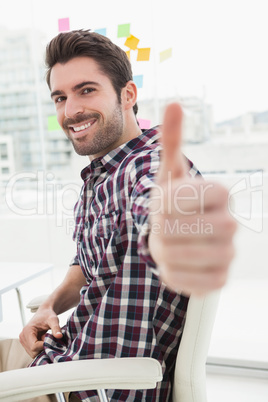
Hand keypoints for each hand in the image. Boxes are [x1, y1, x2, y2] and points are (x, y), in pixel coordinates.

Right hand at [19, 306, 62, 358]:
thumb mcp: (53, 320)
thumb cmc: (48, 315)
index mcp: (27, 331)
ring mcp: (23, 341)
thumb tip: (59, 336)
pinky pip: (33, 351)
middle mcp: (22, 337)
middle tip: (50, 340)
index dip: (44, 346)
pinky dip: (40, 349)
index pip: (34, 347)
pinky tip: (44, 341)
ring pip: (33, 353)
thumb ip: (56, 328)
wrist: (44, 312)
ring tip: (47, 339)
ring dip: (42, 349)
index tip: (51, 340)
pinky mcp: (26, 343)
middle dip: (43, 348)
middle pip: (33, 352)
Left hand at [149, 103, 236, 295]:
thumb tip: (174, 104)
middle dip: (158, 228)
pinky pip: (185, 282)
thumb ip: (171, 141)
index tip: (164, 204)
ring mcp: (228, 255)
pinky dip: (170, 274)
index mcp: (221, 193)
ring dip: (161, 251)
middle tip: (162, 228)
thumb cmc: (171, 205)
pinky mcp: (220, 281)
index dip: (163, 202)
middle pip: (175, 229)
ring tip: (167, 245)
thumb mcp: (168, 175)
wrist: (178, 239)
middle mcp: (231, 223)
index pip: (181, 196)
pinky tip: (176, 263)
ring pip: (177, 256)